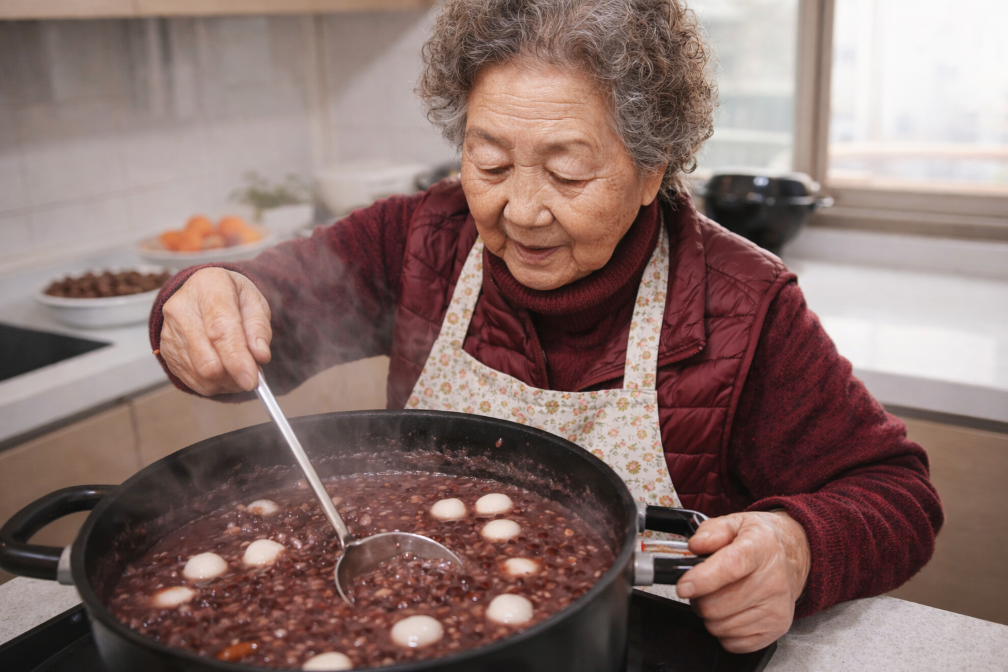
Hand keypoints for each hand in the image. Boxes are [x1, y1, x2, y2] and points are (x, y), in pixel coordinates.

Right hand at [160, 268, 271, 394]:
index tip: (252, 380)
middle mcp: (182, 308)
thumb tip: (260, 356)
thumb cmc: (232, 296)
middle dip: (235, 376)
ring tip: (240, 369)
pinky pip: (192, 380)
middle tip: (253, 375)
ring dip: (227, 382)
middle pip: (207, 359)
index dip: (236, 359)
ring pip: (200, 374)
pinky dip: (214, 384)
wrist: (203, 292)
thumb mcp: (254, 301)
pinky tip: (224, 371)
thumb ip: (259, 328)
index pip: (220, 329)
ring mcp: (170, 331)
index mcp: (208, 287)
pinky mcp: (166, 350)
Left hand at [675, 511, 809, 652]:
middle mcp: (773, 581)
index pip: (730, 567)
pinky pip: (733, 643)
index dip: (703, 579)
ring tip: (719, 597)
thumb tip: (696, 546)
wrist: (793, 557)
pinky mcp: (776, 628)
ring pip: (721, 626)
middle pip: (718, 604)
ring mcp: (776, 608)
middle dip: (699, 597)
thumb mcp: (735, 523)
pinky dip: (724, 631)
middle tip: (703, 586)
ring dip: (710, 615)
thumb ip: (711, 531)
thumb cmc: (760, 542)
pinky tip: (731, 612)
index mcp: (760, 548)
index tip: (684, 587)